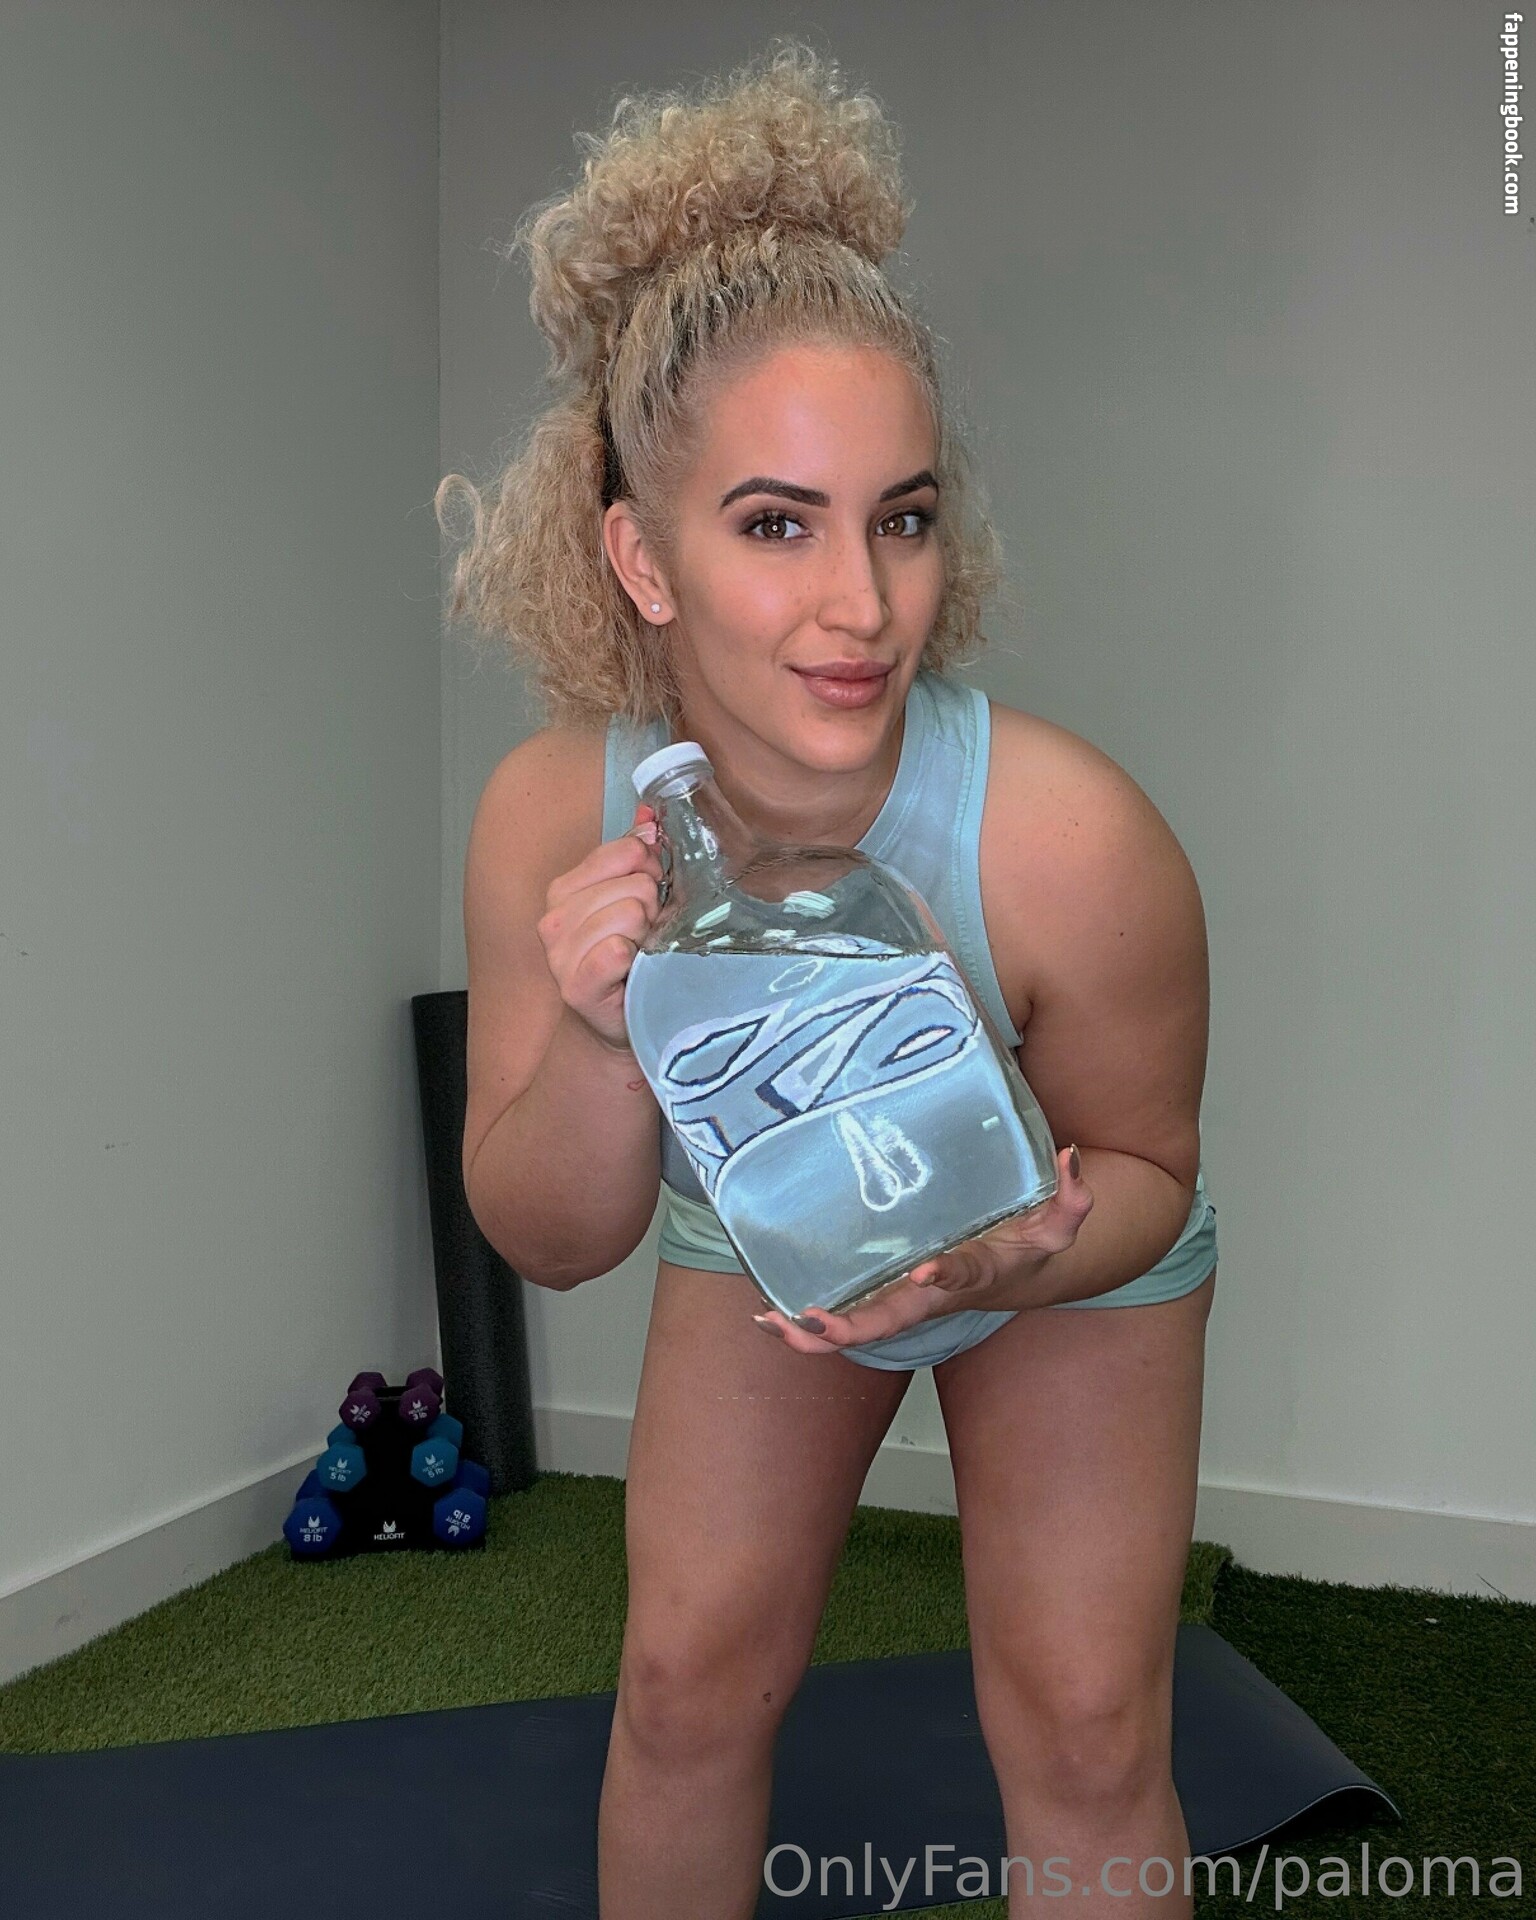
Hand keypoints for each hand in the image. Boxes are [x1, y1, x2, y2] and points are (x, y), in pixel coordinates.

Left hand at [753, 1144, 1093, 1356]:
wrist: (1015, 1280)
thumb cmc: (1027, 1248)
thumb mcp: (1056, 1224)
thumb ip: (1071, 1197)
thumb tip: (1074, 1157)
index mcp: (971, 1274)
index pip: (960, 1275)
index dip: (946, 1276)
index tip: (928, 1270)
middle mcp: (930, 1297)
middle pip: (888, 1323)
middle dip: (848, 1328)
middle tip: (810, 1318)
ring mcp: (903, 1302)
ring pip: (855, 1331)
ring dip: (811, 1334)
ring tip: (768, 1320)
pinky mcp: (884, 1297)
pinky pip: (843, 1321)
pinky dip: (805, 1326)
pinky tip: (766, 1314)